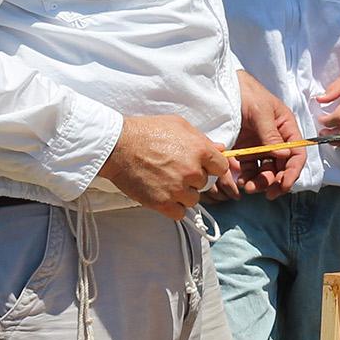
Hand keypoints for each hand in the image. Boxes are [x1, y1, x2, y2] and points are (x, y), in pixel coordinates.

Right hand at [98, 115, 230, 220]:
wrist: (118, 146)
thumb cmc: (147, 131)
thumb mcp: (179, 125)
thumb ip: (202, 138)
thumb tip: (221, 149)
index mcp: (200, 151)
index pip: (221, 167)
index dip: (211, 167)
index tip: (200, 166)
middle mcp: (192, 171)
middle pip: (204, 183)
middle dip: (192, 178)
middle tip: (174, 170)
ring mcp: (177, 188)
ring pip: (193, 199)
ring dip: (183, 194)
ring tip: (166, 182)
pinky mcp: (162, 203)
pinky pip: (179, 213)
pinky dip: (173, 208)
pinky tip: (164, 196)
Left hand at [222, 69, 306, 199]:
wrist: (224, 87)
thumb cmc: (247, 93)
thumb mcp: (261, 111)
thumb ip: (271, 134)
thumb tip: (284, 156)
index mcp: (286, 129)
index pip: (296, 155)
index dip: (292, 172)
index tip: (283, 185)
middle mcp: (276, 140)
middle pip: (281, 167)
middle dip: (274, 181)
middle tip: (262, 190)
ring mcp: (260, 146)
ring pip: (265, 171)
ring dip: (260, 182)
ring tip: (247, 186)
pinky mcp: (244, 150)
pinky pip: (248, 169)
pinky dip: (246, 177)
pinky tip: (239, 180)